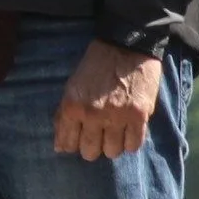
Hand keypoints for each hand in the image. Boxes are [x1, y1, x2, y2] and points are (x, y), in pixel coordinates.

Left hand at [53, 41, 161, 160]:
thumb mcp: (71, 87)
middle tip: (97, 137)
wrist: (125, 46)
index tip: (78, 141)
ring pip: (112, 152)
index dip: (72, 145)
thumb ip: (64, 116)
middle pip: (90, 152)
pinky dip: (130, 143)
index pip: (67, 143)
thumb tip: (59, 146)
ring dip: (112, 146)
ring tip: (114, 133)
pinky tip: (128, 133)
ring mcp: (117, 117)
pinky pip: (133, 145)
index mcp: (73, 107)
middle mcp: (93, 115)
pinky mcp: (139, 116)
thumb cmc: (95, 66)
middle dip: (92, 148)